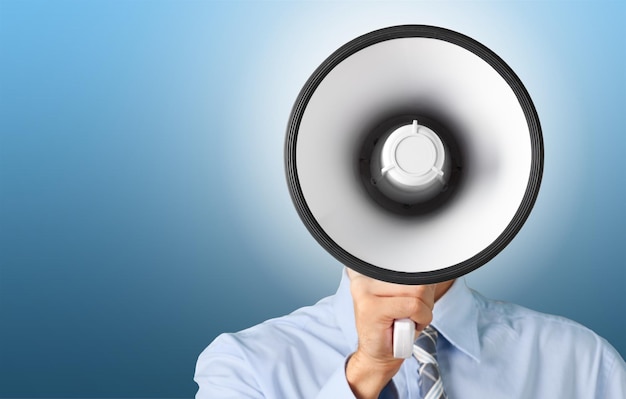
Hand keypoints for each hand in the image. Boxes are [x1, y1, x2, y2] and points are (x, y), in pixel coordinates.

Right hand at [345, 268, 436, 398]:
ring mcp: (365, 291)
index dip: (421, 283)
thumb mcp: (405, 296)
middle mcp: (365, 277)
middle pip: (417, 277)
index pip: (411, 264)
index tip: (413, 298)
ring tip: (407, 320)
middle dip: (425, 300)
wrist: (377, 355)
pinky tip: (406, 326)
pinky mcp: (372, 307)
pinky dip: (421, 319)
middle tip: (410, 314)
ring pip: (418, 291)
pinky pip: (414, 306)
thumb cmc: (393, 327)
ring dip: (423, 312)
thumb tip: (432, 270)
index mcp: (372, 271)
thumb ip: (414, 280)